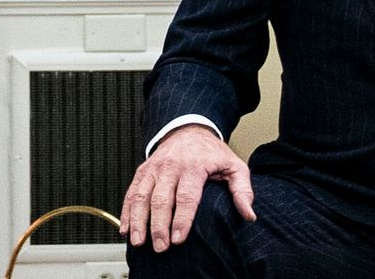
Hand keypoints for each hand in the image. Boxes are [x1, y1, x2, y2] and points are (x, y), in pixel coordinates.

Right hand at [120, 124, 256, 251]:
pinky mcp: (142, 171)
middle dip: (158, 225)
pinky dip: (126, 211)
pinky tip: (126, 228)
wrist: (189, 129)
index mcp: (193, 166)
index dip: (182, 219)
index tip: (179, 239)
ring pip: (141, 195)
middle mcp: (170, 166)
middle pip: (161, 198)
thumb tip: (249, 214)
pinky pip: (131, 191)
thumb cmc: (212, 152)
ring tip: (138, 241)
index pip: (186, 196)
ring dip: (138, 220)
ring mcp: (153, 168)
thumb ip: (242, 190)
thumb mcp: (234, 166)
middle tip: (161, 246)